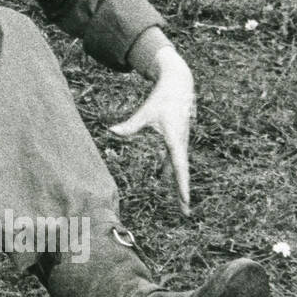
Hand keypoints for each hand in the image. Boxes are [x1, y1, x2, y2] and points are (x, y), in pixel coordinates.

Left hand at [109, 46, 195, 213]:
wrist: (179, 84)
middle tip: (185, 213)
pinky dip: (169, 168)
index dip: (181, 185)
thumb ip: (130, 125)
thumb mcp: (146, 111)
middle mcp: (180, 143)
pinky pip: (173, 157)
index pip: (179, 167)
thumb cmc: (162, 97)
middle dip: (182, 192)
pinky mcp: (175, 137)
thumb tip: (111, 131)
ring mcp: (179, 141)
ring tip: (179, 203)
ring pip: (178, 166)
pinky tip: (161, 176)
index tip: (185, 201)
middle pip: (181, 172)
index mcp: (175, 139)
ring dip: (177, 183)